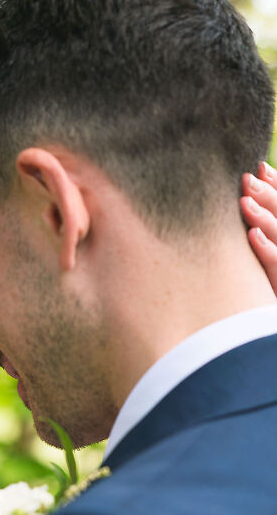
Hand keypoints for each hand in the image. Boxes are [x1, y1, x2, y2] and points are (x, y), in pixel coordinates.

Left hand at [241, 161, 276, 293]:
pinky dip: (269, 253)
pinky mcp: (274, 300)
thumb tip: (241, 195)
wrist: (261, 348)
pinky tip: (252, 237)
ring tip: (245, 201)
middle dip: (271, 197)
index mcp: (276, 252)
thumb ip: (260, 234)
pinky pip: (276, 274)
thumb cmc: (256, 306)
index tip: (260, 167)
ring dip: (267, 218)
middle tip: (248, 177)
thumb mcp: (257, 269)